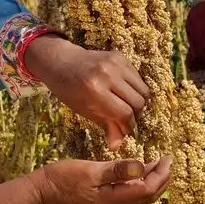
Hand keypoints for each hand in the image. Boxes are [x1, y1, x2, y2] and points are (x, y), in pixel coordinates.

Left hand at [24, 35, 149, 149]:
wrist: (62, 62)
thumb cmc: (70, 90)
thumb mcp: (84, 110)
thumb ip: (105, 126)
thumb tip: (117, 146)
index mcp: (95, 91)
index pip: (125, 113)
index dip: (128, 126)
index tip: (126, 131)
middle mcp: (107, 75)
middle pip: (138, 102)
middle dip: (135, 116)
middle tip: (127, 121)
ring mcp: (115, 63)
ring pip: (143, 90)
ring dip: (139, 103)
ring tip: (128, 108)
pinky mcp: (120, 56)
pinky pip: (138, 78)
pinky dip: (135, 89)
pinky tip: (124, 94)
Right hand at [28, 156, 171, 203]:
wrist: (44, 191)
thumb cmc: (64, 178)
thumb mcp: (90, 170)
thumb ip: (116, 170)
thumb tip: (141, 167)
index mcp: (114, 199)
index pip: (147, 190)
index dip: (161, 175)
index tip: (167, 158)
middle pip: (148, 197)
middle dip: (162, 179)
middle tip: (169, 161)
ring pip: (141, 196)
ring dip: (154, 182)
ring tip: (160, 164)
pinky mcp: (105, 200)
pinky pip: (131, 194)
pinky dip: (141, 182)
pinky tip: (141, 171)